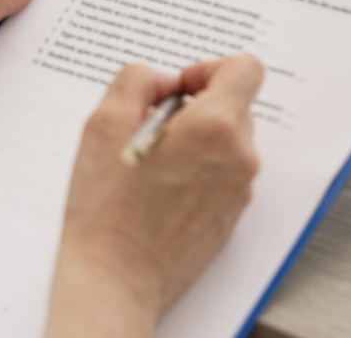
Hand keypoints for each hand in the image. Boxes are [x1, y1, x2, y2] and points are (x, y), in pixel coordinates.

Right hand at [45, 55, 263, 337]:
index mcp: (216, 125)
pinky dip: (203, 170)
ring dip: (199, 140)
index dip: (211, 68)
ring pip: (230, 140)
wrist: (116, 281)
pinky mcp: (234, 214)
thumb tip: (164, 82)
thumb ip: (137, 80)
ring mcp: (241, 188)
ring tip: (155, 165)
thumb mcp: (104, 123)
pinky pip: (227, 172)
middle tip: (154, 130)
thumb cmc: (108, 209)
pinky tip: (165, 190)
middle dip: (197, 108)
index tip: (182, 88)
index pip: (246, 68)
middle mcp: (240, 154)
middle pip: (234, 105)